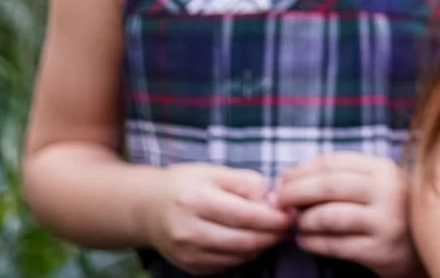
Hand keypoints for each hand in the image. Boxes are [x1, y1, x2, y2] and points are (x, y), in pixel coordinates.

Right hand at [141, 163, 292, 274]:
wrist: (147, 208)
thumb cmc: (185, 184)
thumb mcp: (214, 172)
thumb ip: (245, 182)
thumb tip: (271, 199)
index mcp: (196, 200)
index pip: (245, 215)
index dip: (274, 218)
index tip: (292, 214)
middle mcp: (189, 231)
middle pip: (244, 240)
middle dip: (273, 234)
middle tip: (289, 225)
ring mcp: (187, 253)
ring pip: (238, 256)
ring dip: (262, 246)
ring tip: (273, 232)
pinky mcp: (189, 267)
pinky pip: (227, 265)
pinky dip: (245, 254)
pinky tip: (252, 241)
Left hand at [273, 152, 415, 275]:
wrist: (423, 249)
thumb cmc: (390, 212)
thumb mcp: (375, 185)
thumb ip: (343, 178)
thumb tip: (291, 179)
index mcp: (384, 168)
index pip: (333, 162)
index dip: (302, 169)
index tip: (282, 180)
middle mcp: (388, 190)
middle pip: (328, 185)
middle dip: (295, 192)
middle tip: (278, 201)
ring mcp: (386, 221)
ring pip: (329, 216)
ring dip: (304, 221)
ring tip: (295, 224)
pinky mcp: (380, 249)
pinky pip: (335, 245)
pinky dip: (312, 242)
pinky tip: (305, 241)